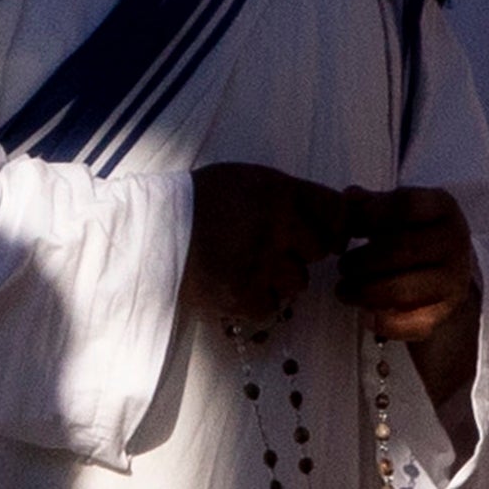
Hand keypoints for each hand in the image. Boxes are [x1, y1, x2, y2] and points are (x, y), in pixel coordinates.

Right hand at [183, 162, 345, 324]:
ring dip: (281, 281)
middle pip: (321, 250)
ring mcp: (260, 262)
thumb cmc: (200, 200)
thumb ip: (289, 196)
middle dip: (304, 253)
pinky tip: (238, 288)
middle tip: (278, 252)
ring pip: (298, 283)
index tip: (326, 234)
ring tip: (251, 270)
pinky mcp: (239, 294)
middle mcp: (278, 226)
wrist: (150, 229)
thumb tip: (324, 213)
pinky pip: (269, 308)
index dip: (335, 226)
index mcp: (281, 192)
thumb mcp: (250, 180)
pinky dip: (257, 303)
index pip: (338, 213)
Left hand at [337, 186, 477, 341]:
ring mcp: (453, 279)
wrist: (450, 280)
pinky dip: (378, 321)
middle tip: (343, 267)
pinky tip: (365, 313)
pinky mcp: (443, 313)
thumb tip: (347, 198)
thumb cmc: (415, 240)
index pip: (406, 204)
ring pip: (399, 289)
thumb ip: (369, 204)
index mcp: (443, 208)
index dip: (370, 215)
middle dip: (359, 261)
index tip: (350, 229)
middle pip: (399, 249)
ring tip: (345, 290)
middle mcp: (455, 241)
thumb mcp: (398, 214)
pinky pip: (405, 323)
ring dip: (362, 291)